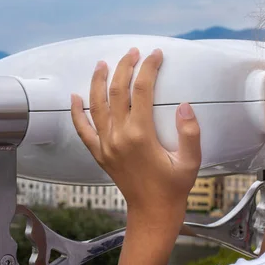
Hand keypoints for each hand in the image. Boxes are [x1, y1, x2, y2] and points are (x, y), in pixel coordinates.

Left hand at [70, 47, 201, 224]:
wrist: (152, 212)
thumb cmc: (173, 187)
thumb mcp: (191, 161)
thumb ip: (190, 133)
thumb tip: (185, 105)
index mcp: (140, 135)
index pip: (142, 90)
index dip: (148, 68)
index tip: (155, 55)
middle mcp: (118, 136)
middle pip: (117, 91)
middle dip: (124, 67)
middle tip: (132, 52)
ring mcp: (105, 144)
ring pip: (96, 105)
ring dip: (98, 82)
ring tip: (102, 64)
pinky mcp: (99, 153)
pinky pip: (83, 130)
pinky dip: (76, 113)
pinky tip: (73, 98)